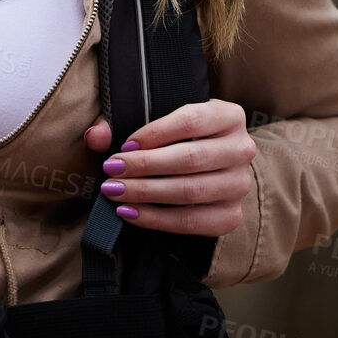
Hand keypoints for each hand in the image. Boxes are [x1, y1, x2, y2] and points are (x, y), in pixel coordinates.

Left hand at [83, 101, 255, 236]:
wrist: (211, 170)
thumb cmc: (178, 140)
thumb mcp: (158, 123)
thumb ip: (121, 123)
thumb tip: (95, 136)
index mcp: (229, 116)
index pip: (191, 120)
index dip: (154, 133)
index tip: (124, 145)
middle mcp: (242, 149)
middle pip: (190, 158)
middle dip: (145, 166)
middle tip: (112, 171)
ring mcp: (239, 185)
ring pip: (191, 191)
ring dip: (147, 193)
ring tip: (115, 192)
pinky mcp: (231, 215)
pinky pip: (192, 221)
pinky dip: (156, 219)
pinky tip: (130, 213)